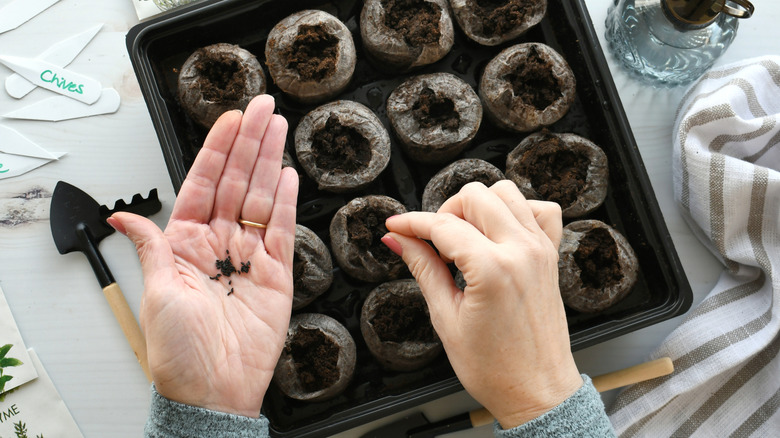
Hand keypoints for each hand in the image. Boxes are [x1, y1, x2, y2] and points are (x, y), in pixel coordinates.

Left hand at [107, 95, 298, 417]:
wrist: (214, 389)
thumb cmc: (179, 351)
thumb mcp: (156, 293)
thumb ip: (150, 247)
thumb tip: (121, 218)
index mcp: (184, 243)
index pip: (202, 183)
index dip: (217, 150)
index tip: (231, 120)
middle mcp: (217, 244)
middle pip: (235, 182)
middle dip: (249, 143)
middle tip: (263, 108)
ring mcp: (249, 257)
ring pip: (260, 197)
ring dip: (270, 161)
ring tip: (278, 127)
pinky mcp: (276, 273)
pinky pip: (280, 229)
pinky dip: (285, 200)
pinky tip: (288, 174)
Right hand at [382, 180, 581, 428]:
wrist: (536, 391)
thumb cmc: (495, 368)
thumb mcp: (446, 318)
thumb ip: (423, 268)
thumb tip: (398, 240)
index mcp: (492, 269)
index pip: (442, 225)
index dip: (411, 223)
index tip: (395, 226)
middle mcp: (521, 251)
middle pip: (475, 196)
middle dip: (445, 212)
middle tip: (431, 241)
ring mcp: (540, 250)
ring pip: (506, 192)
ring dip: (478, 206)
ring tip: (463, 237)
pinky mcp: (551, 256)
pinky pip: (540, 210)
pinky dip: (517, 210)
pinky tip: (498, 232)